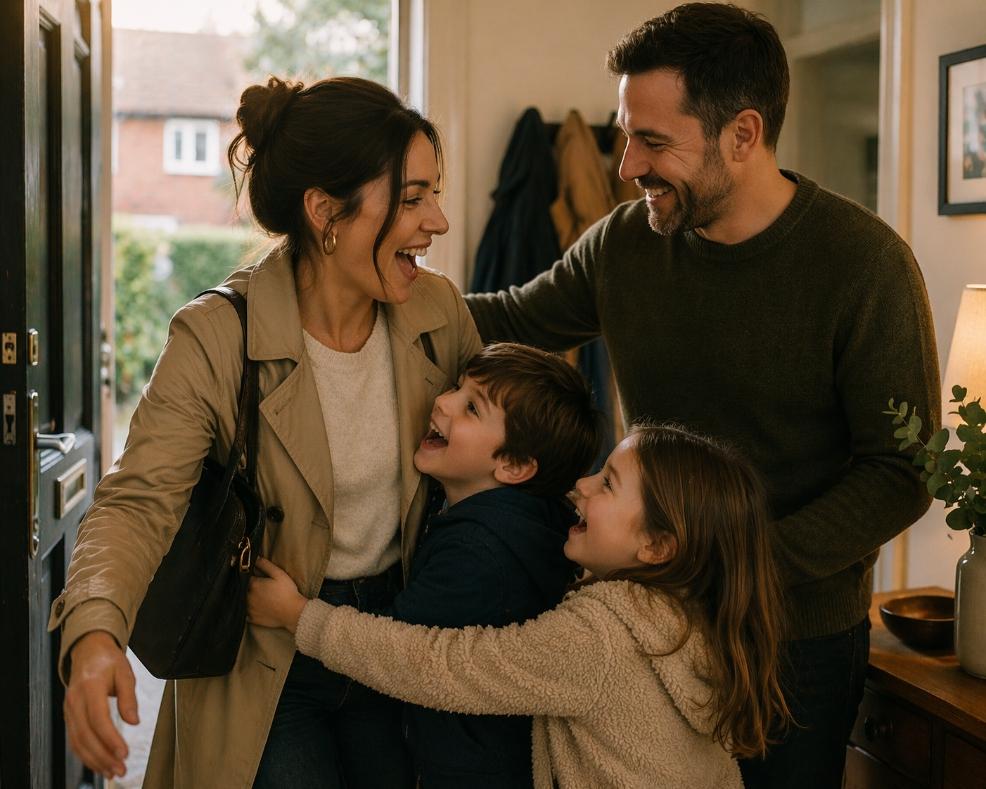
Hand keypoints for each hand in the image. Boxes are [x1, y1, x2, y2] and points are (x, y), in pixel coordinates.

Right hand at [64, 630, 138, 779]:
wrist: (88, 651)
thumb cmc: (107, 660)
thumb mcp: (125, 672)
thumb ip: (128, 697)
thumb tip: (133, 721)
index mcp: (90, 686)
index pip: (98, 719)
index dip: (110, 739)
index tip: (123, 752)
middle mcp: (75, 700)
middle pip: (86, 735)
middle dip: (103, 756)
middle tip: (120, 769)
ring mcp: (69, 710)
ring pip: (78, 741)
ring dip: (94, 760)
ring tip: (112, 772)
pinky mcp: (70, 717)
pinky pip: (75, 740)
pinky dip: (86, 755)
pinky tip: (99, 764)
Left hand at [248, 557, 306, 632]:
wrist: (293, 612)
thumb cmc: (287, 592)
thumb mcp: (279, 574)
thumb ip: (265, 565)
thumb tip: (255, 558)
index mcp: (254, 585)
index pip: (247, 577)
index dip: (251, 576)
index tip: (257, 577)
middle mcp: (248, 597)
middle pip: (243, 589)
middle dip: (248, 587)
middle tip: (260, 588)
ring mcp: (249, 609)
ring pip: (242, 601)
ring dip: (246, 598)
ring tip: (259, 597)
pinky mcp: (252, 618)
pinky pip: (244, 613)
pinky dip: (246, 610)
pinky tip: (254, 608)